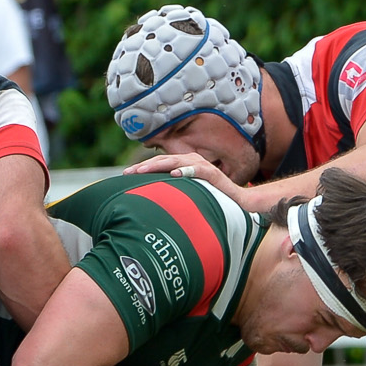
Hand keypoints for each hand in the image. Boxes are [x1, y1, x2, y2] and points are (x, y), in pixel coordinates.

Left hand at [122, 153, 258, 211]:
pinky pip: (199, 171)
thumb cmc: (213, 201)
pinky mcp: (214, 175)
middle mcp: (192, 162)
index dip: (143, 168)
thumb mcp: (189, 196)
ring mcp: (203, 167)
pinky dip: (187, 170)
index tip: (125, 175)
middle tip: (127, 173)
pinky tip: (175, 174)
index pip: (160, 164)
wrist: (239, 204)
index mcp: (185, 166)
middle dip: (145, 166)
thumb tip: (153, 203)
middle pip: (164, 161)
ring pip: (177, 162)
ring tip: (143, 170)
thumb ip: (174, 194)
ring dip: (159, 165)